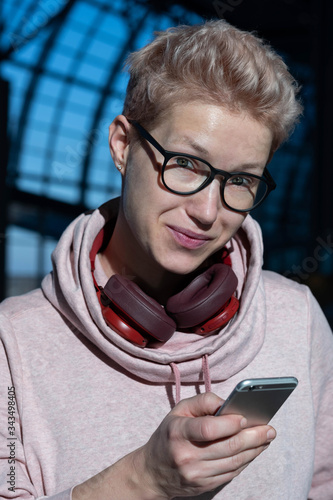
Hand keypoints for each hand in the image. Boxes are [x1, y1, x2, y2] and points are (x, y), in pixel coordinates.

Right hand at [133, 392, 275, 498]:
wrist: (153, 471)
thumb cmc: (169, 434)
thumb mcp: (179, 410)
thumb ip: (203, 401)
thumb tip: (229, 403)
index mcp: (179, 432)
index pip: (208, 429)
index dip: (229, 424)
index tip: (245, 418)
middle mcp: (187, 455)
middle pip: (228, 447)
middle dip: (253, 437)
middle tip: (269, 428)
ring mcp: (196, 474)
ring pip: (234, 461)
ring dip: (255, 449)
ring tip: (267, 438)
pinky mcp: (205, 486)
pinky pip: (232, 472)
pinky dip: (246, 460)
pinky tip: (254, 450)